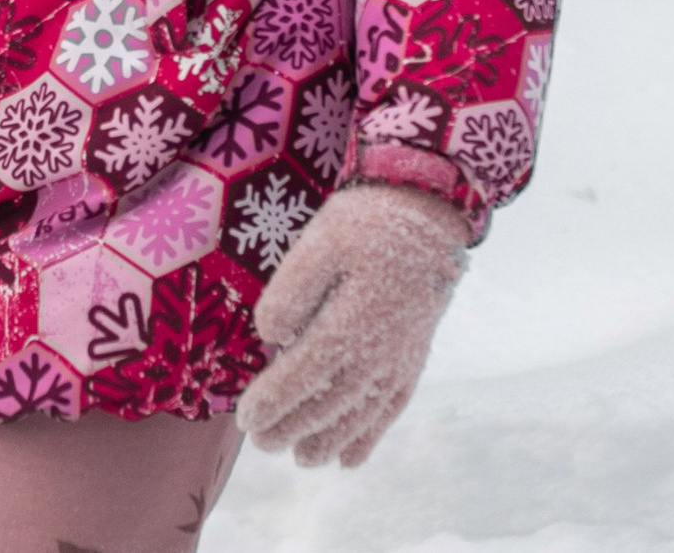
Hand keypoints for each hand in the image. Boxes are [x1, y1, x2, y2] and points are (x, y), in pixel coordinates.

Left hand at [235, 183, 470, 467]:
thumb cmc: (366, 223)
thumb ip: (292, 291)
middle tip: (259, 442)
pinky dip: (369, 435)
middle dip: (292, 428)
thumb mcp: (320, 242)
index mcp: (352, 323)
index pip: (304, 376)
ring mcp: (400, 359)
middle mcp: (379, 352)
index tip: (245, 418)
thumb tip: (269, 336)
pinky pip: (390, 408)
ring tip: (300, 458)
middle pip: (329, 404)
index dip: (273, 401)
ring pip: (359, 414)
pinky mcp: (413, 357)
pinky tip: (350, 459)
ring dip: (328, 440)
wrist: (428, 213)